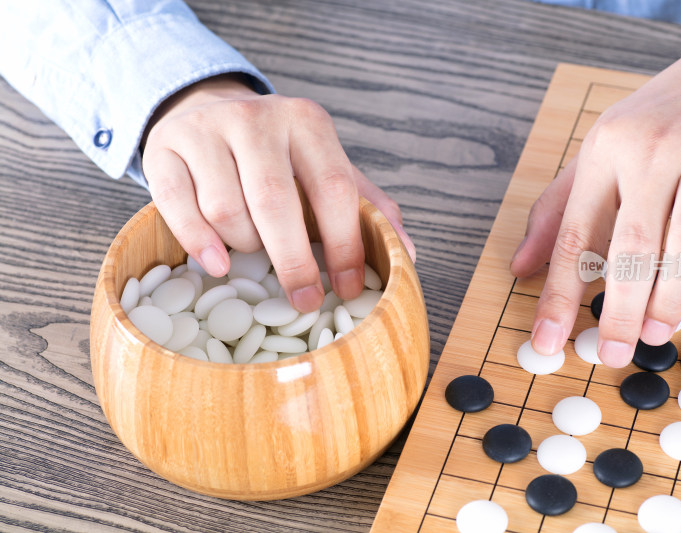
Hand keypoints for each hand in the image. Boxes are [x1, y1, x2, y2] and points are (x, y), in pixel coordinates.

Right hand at [142, 74, 414, 312]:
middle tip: (305, 299)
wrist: (210, 110)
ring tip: (254, 251)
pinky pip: (176, 204)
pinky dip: (198, 242)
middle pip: (276, 202)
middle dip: (293, 261)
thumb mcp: (326, 167)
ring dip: (245, 246)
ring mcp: (206, 129)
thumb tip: (407, 253)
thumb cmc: (278, 155)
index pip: (334, 188)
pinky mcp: (164, 147)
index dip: (344, 245)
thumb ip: (367, 206)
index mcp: (308, 122)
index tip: (346, 288)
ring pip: (226, 209)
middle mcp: (257, 118)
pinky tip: (217, 264)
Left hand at [510, 29, 680, 366]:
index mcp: (603, 153)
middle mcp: (650, 153)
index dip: (559, 294)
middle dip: (617, 308)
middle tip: (611, 353)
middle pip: (631, 245)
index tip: (548, 341)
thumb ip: (556, 211)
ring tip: (654, 334)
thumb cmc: (652, 122)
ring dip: (671, 296)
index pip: (574, 234)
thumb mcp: (595, 154)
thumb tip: (519, 267)